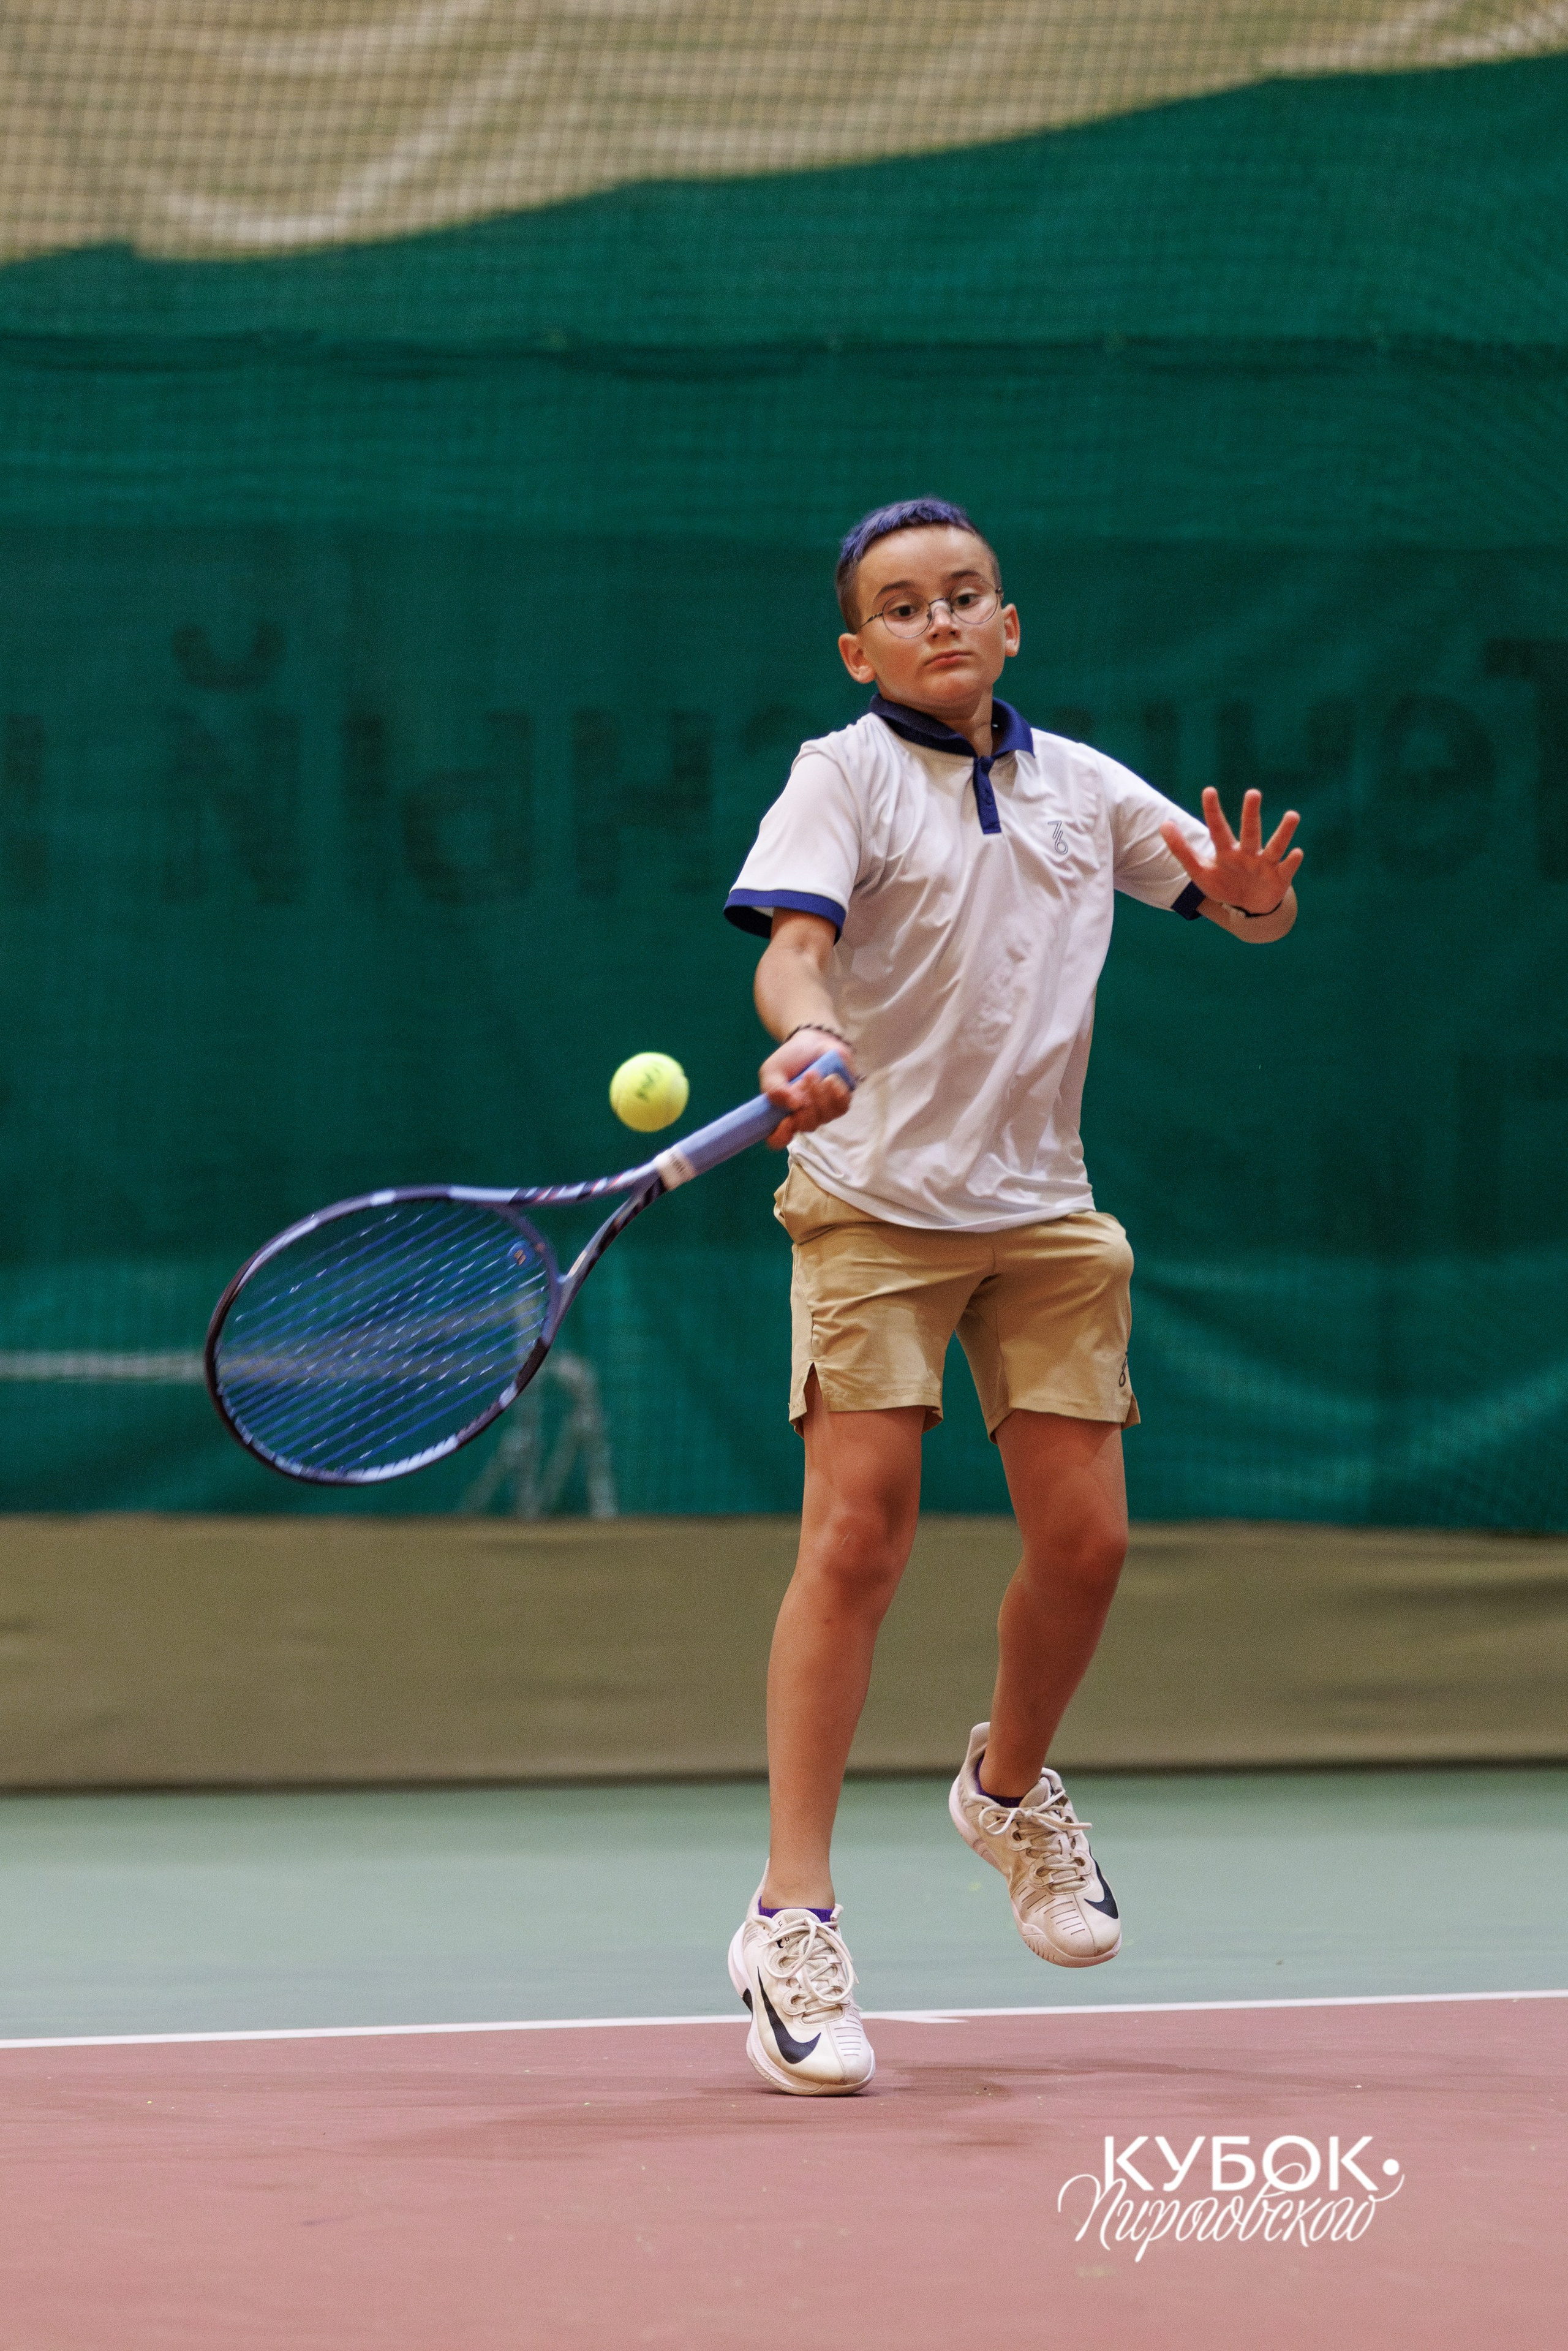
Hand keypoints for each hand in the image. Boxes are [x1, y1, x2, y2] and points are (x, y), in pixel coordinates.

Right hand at [759, 1027, 855, 1148]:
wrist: (812, 1041)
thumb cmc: (790, 1059)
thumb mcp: (772, 1071)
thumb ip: (774, 1089)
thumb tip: (794, 1105)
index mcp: (781, 1114)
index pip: (778, 1139)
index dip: (781, 1136)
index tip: (786, 1120)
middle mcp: (803, 1117)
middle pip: (807, 1127)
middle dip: (806, 1104)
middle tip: (802, 1080)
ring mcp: (824, 1111)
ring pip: (825, 1117)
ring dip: (819, 1094)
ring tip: (813, 1073)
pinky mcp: (841, 1101)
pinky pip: (842, 1107)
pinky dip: (836, 1092)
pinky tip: (830, 1078)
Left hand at [1160, 788, 1302, 913]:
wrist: (1248, 908)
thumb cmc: (1223, 885)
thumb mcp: (1199, 871)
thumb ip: (1182, 850)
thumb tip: (1164, 823)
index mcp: (1226, 851)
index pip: (1218, 829)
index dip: (1213, 812)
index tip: (1208, 791)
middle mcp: (1247, 853)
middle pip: (1249, 831)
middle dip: (1250, 814)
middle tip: (1252, 793)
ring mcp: (1265, 864)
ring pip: (1275, 845)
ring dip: (1284, 831)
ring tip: (1292, 815)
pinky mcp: (1280, 878)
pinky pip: (1287, 868)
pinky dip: (1293, 861)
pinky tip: (1297, 852)